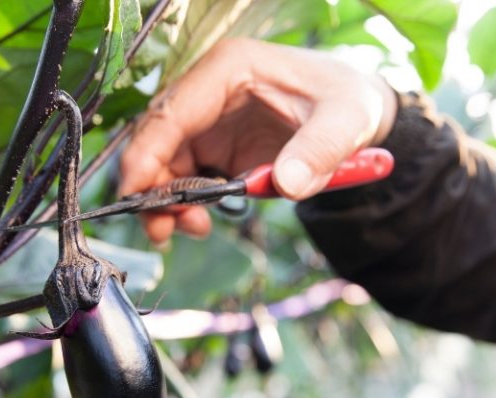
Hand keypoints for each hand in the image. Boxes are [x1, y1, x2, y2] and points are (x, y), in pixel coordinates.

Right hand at [119, 38, 397, 244]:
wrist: (359, 113)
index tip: (135, 196)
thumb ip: (319, 151)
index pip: (170, 112)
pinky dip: (184, 203)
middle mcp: (209, 92)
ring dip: (167, 201)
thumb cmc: (349, 101)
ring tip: (193, 229)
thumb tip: (285, 183)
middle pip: (157, 140)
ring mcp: (209, 121)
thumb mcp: (346, 121)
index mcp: (229, 69)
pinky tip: (200, 222)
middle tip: (164, 230)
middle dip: (152, 187)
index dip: (146, 155)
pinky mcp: (215, 147)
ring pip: (164, 163)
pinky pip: (184, 177)